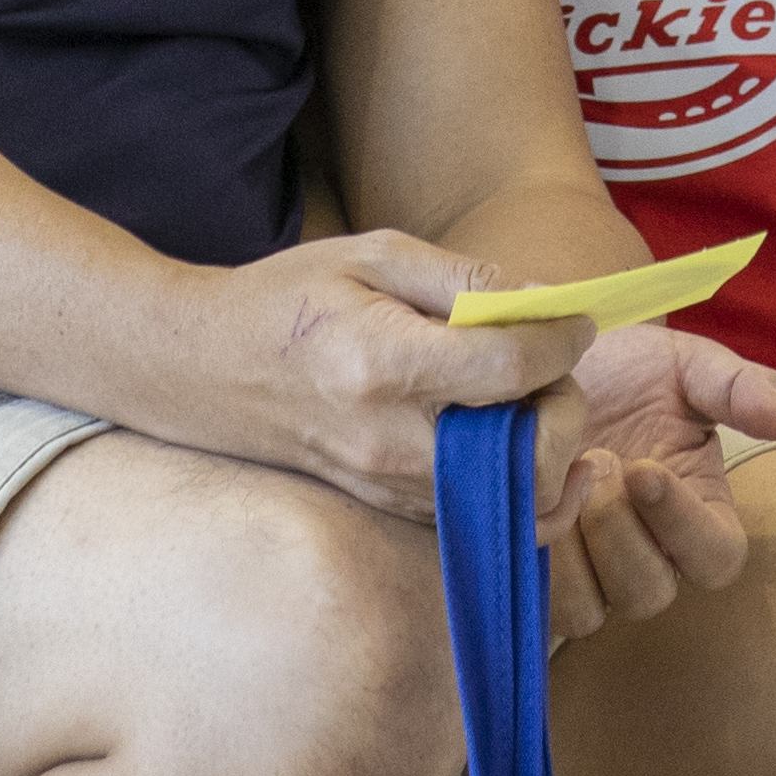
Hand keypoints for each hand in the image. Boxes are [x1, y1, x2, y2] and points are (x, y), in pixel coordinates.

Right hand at [138, 228, 570, 523]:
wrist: (201, 367)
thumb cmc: (288, 298)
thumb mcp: (375, 256)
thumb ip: (467, 279)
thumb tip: (548, 302)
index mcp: (384, 364)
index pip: (510, 370)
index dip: (562, 341)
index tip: (574, 320)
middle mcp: (390, 440)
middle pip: (529, 456)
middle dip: (565, 407)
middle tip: (554, 364)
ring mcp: (389, 485)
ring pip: (518, 500)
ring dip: (551, 448)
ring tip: (534, 397)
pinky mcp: (390, 508)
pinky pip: (486, 519)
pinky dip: (526, 488)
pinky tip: (528, 445)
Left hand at [542, 322, 775, 637]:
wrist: (544, 367)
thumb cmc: (627, 371)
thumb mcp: (686, 365)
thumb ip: (738, 386)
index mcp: (702, 515)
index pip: (716, 558)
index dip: (683, 526)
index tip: (645, 469)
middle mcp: (652, 557)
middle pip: (650, 592)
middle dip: (618, 532)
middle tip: (596, 463)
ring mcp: (594, 575)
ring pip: (591, 611)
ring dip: (572, 553)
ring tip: (551, 484)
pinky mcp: (542, 581)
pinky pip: (539, 608)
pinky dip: (531, 562)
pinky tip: (519, 504)